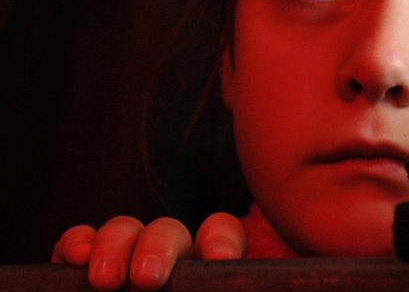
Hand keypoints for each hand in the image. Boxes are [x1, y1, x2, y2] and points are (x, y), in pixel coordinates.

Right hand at [51, 213, 245, 290]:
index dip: (220, 240)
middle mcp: (167, 264)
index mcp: (204, 277)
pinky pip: (76, 244)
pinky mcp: (77, 276)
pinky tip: (77, 259)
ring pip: (124, 231)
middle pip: (168, 232)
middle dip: (159, 246)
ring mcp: (123, 263)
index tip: (221, 260)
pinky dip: (76, 244)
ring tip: (107, 282)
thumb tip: (223, 285)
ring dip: (115, 246)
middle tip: (147, 279)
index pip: (220, 234)